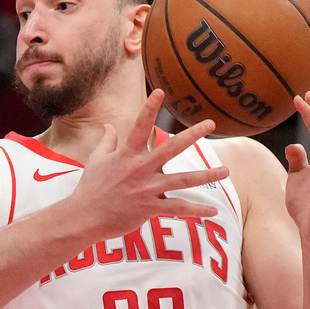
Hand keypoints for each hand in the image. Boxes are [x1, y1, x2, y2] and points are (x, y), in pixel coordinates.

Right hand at [70, 89, 228, 238]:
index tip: (160, 91)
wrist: (84, 217)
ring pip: (182, 180)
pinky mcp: (149, 208)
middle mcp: (140, 169)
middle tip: (210, 123)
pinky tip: (213, 211)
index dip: (150, 108)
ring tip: (225, 170)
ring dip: (206, 175)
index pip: (139, 126)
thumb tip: (108, 126)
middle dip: (192, 135)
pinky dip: (196, 211)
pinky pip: (178, 209)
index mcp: (127, 155)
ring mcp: (146, 189)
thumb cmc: (89, 188)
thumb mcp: (96, 160)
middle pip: (171, 149)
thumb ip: (106, 141)